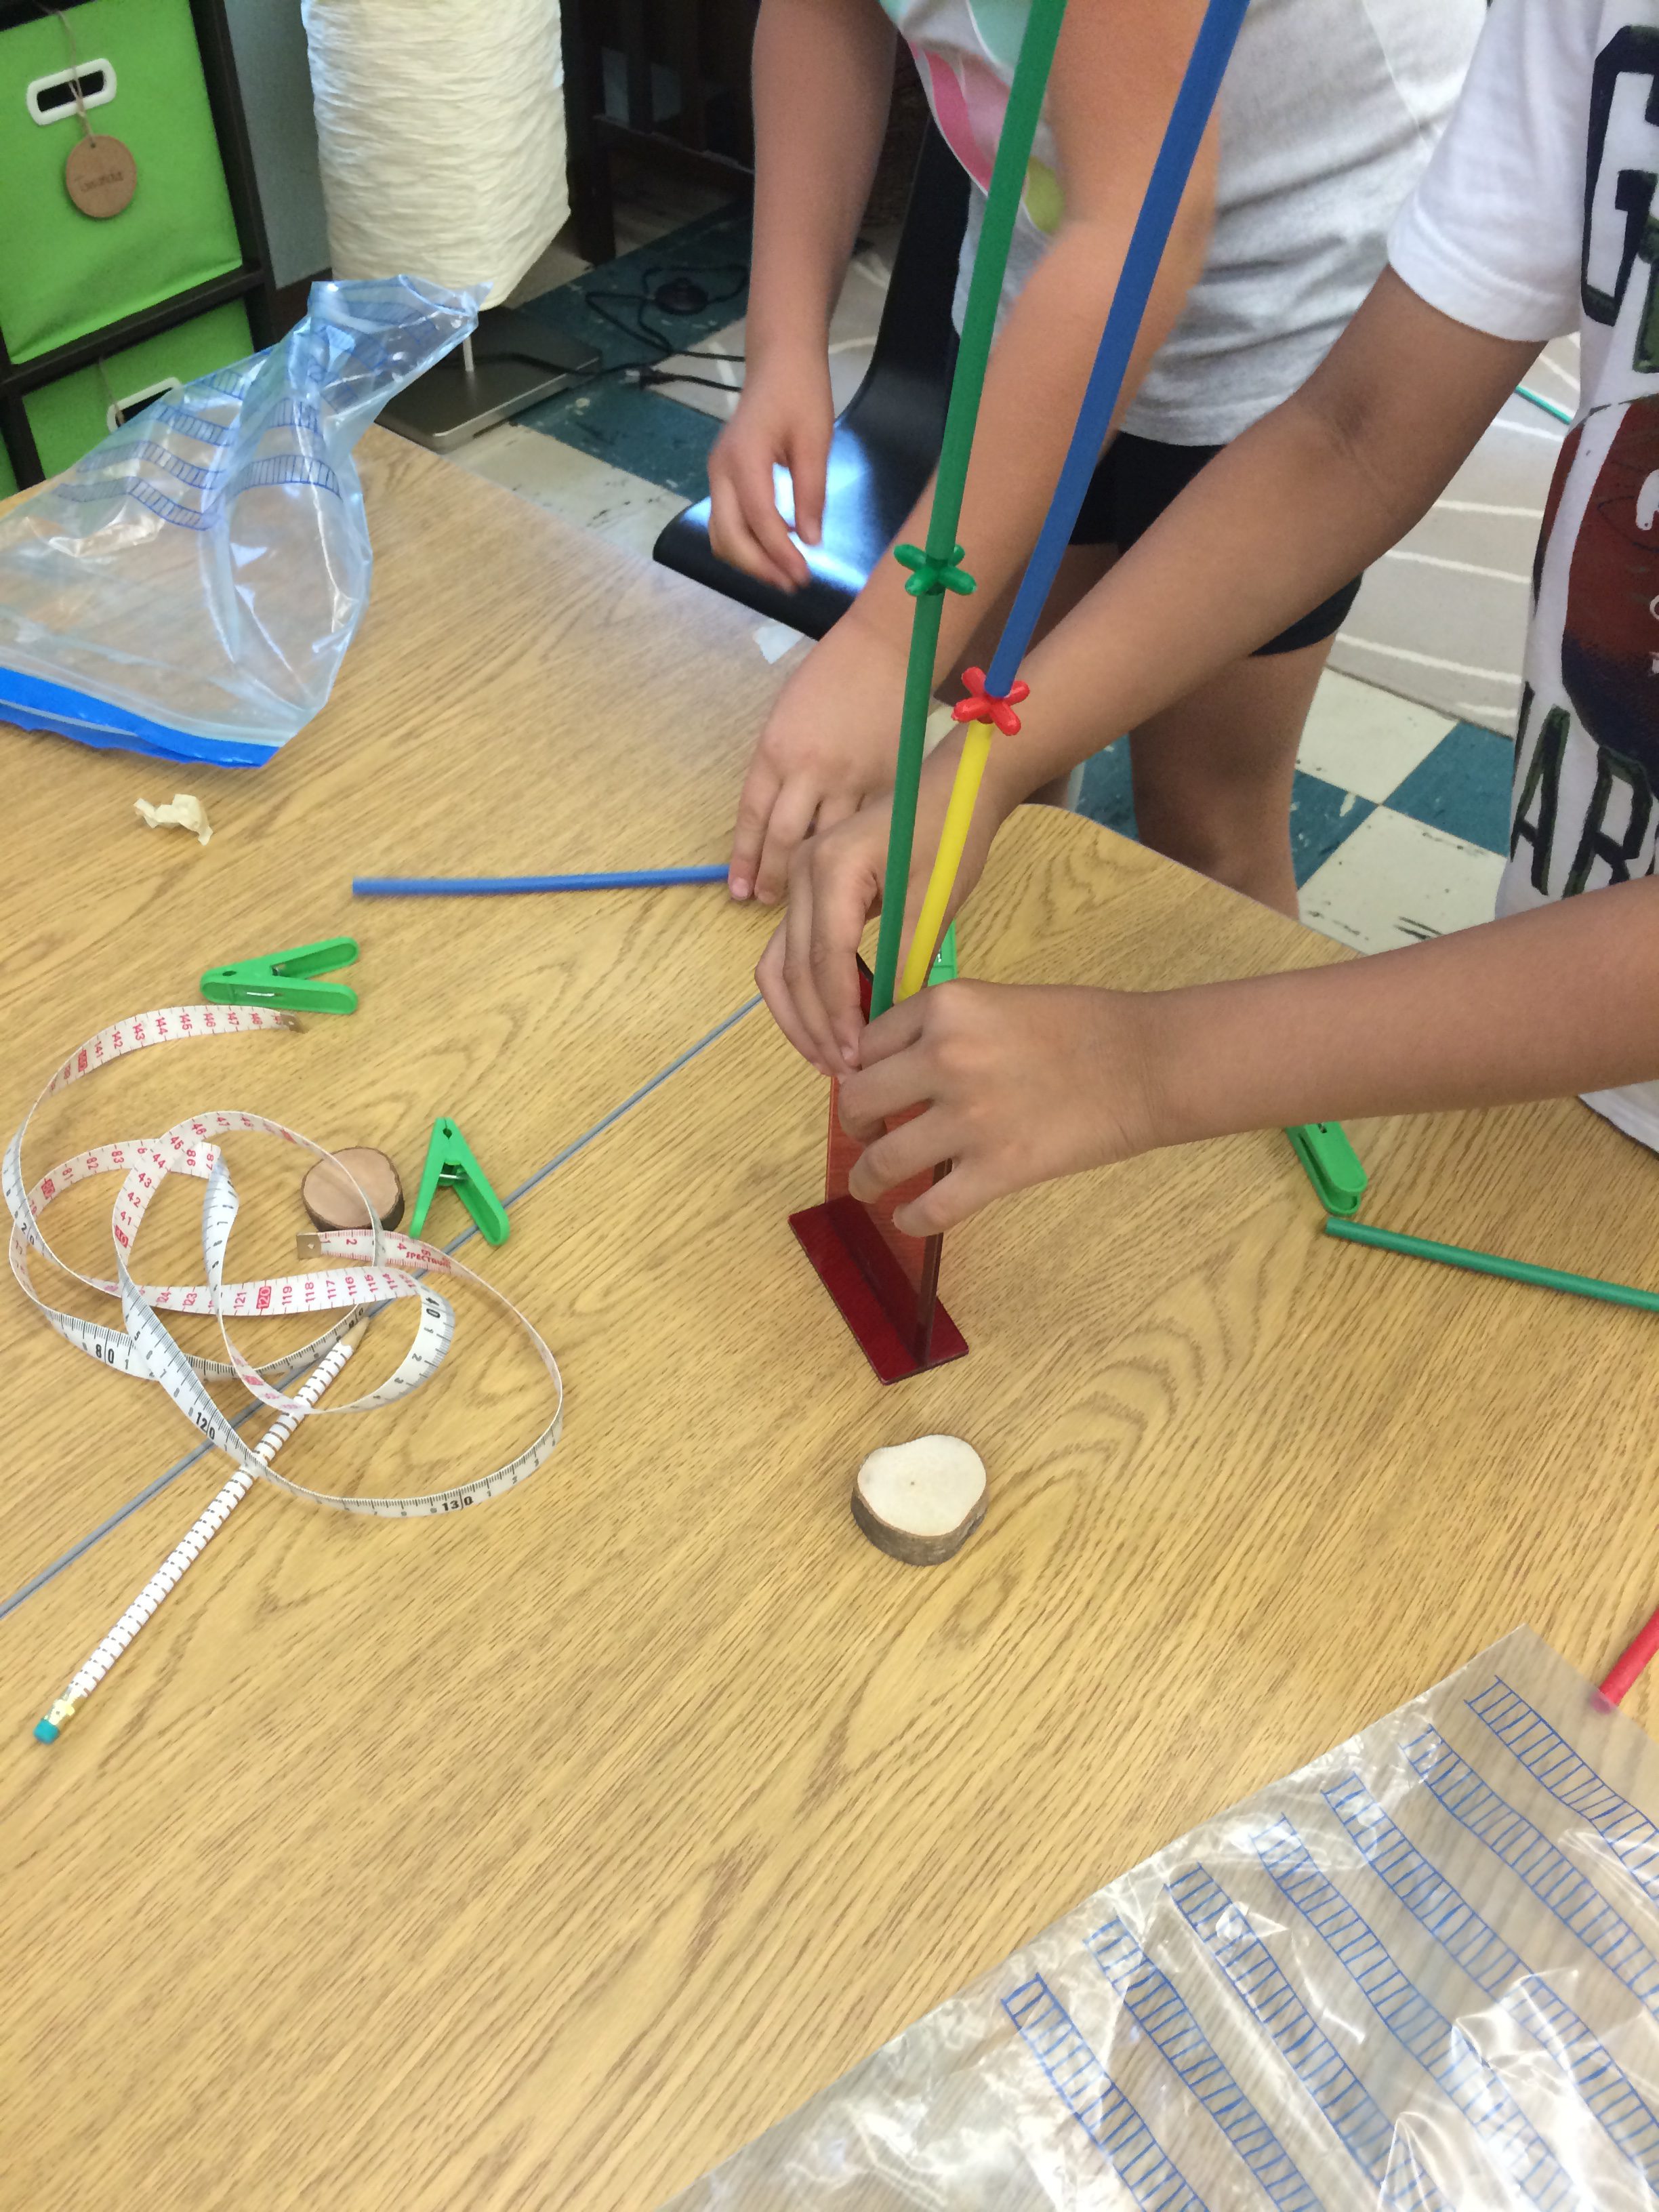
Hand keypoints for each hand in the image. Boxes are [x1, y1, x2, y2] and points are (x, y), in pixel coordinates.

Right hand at [707, 350, 833, 591]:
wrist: (778, 362)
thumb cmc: (800, 393)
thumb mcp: (815, 441)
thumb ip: (811, 492)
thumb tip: (810, 542)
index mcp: (744, 457)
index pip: (759, 520)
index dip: (780, 554)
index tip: (804, 576)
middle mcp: (721, 470)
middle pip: (728, 536)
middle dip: (760, 567)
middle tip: (794, 584)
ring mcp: (716, 475)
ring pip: (720, 535)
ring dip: (749, 561)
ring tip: (785, 574)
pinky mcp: (722, 479)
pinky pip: (725, 523)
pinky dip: (745, 545)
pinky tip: (775, 551)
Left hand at [729, 616, 909, 903]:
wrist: (882, 653)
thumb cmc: (826, 679)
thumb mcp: (783, 720)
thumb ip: (776, 769)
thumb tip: (770, 820)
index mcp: (775, 751)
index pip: (752, 818)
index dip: (744, 860)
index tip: (739, 890)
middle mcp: (809, 770)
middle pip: (784, 840)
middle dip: (772, 877)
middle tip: (766, 902)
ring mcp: (851, 779)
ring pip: (827, 842)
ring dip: (813, 874)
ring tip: (806, 900)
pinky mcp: (886, 783)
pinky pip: (866, 829)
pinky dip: (855, 852)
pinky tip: (850, 872)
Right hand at [755, 725, 1012, 1072]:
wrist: (950, 789)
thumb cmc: (948, 836)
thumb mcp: (932, 902)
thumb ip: (904, 962)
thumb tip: (886, 1026)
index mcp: (831, 867)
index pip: (824, 959)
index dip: (838, 1015)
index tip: (858, 1059)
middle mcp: (801, 871)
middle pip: (792, 967)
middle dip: (815, 1026)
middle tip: (843, 1073)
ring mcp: (798, 880)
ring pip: (779, 964)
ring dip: (800, 1016)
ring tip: (829, 1059)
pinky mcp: (807, 892)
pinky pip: (789, 951)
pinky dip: (802, 992)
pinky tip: (827, 1026)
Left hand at [838, 982, 1160, 1234]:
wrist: (1147, 1063)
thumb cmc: (1084, 1026)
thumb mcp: (999, 1000)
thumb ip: (946, 1027)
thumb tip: (898, 1066)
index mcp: (945, 1006)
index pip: (868, 1043)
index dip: (861, 1069)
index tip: (870, 1087)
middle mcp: (945, 1057)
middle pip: (858, 1100)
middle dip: (853, 1123)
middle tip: (866, 1133)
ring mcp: (970, 1117)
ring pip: (882, 1161)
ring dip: (866, 1179)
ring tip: (869, 1186)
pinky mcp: (999, 1168)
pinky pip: (931, 1209)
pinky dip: (910, 1220)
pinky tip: (909, 1218)